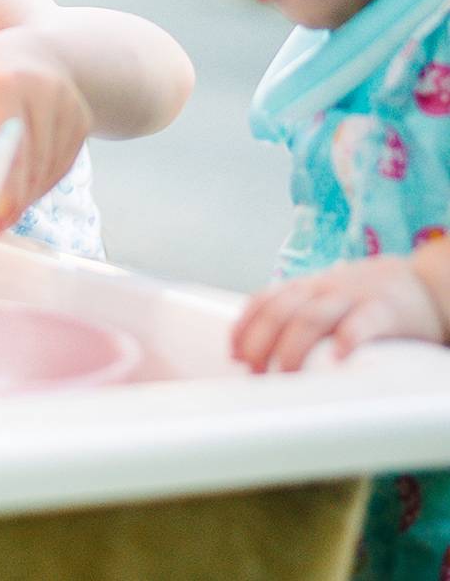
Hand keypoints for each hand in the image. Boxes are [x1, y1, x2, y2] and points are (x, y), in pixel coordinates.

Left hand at [0, 27, 91, 238]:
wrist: (32, 54)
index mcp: (6, 81)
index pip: (11, 140)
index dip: (7, 182)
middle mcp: (45, 91)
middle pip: (34, 161)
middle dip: (12, 200)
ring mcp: (70, 105)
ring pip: (49, 169)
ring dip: (25, 193)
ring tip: (1, 198)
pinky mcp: (84, 122)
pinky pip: (62, 167)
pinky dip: (41, 182)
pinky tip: (23, 177)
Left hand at [232, 255, 446, 373]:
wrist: (424, 283)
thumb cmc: (365, 300)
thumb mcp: (326, 300)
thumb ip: (297, 318)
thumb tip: (256, 356)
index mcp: (305, 288)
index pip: (263, 302)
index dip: (245, 328)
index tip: (234, 355)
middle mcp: (321, 290)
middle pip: (279, 312)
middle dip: (261, 343)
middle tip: (257, 375)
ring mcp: (351, 298)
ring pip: (311, 318)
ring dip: (293, 348)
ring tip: (286, 374)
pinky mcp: (383, 311)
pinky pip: (362, 323)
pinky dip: (347, 339)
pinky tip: (338, 359)